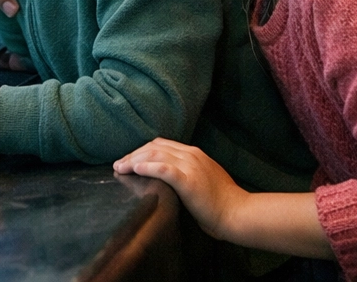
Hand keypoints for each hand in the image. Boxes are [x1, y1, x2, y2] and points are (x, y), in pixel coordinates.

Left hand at [114, 139, 245, 239]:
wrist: (237, 212)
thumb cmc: (221, 201)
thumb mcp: (204, 177)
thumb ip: (188, 171)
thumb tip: (169, 175)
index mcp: (194, 153)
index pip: (161, 144)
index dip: (142, 150)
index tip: (129, 160)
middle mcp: (191, 155)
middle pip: (154, 147)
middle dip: (133, 154)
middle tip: (119, 165)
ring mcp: (190, 166)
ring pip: (156, 155)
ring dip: (134, 160)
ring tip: (120, 168)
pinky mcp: (189, 181)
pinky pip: (164, 169)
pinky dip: (147, 167)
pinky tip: (135, 170)